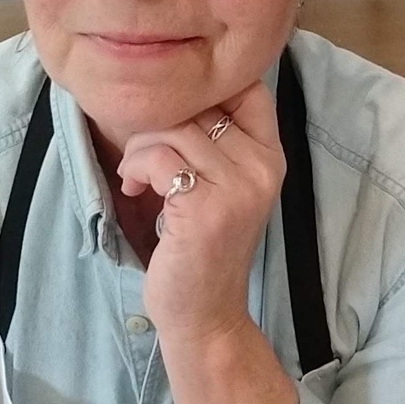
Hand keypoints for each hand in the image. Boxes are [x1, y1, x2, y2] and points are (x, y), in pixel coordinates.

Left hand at [117, 81, 285, 340]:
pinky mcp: (205, 208)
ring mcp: (237, 188)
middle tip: (143, 160)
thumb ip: (216, 141)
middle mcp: (262, 167)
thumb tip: (173, 88)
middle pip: (197, 105)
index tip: (174, 119)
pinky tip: (134, 189)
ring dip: (139, 150)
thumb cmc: (204, 250)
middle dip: (156, 125)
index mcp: (271, 157)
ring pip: (172, 128)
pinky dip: (135, 168)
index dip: (202, 90)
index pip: (247, 88)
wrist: (205, 316)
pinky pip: (158, 157)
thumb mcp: (225, 188)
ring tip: (137, 179)